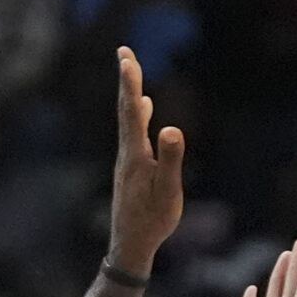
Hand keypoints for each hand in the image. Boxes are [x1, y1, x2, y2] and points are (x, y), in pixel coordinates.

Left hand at [109, 47, 184, 271]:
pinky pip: (133, 131)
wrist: (131, 244)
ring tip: (131, 70)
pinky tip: (143, 108)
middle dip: (127, 79)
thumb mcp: (168, 192)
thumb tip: (172, 129)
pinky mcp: (132, 167)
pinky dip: (136, 113)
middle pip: (125, 109)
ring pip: (127, 119)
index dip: (130, 84)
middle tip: (124, 51)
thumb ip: (171, 160)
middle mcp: (127, 153)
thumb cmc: (153, 221)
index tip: (126, 58)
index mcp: (136, 155)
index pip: (132, 113)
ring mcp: (128, 159)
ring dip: (130, 92)